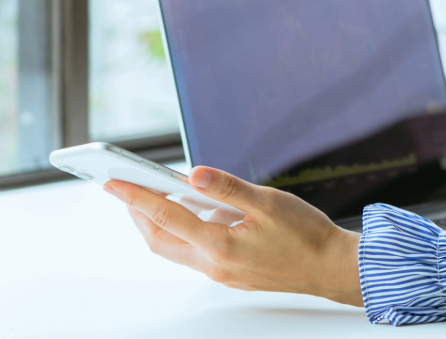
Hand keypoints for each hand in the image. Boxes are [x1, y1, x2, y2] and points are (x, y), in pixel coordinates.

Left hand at [106, 167, 362, 306]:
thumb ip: (228, 188)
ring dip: (158, 224)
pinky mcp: (230, 273)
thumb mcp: (268, 202)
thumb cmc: (306, 236)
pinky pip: (193, 253)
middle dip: (138, 213)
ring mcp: (221, 272)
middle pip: (160, 239)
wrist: (331, 268)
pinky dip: (181, 231)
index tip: (113, 182)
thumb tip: (194, 173)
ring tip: (151, 196)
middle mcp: (214, 264)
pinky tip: (190, 212)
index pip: (165, 216)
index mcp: (220, 245)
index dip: (136, 196)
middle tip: (125, 187)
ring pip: (174, 248)